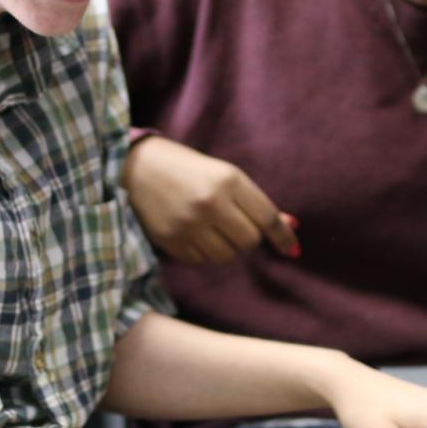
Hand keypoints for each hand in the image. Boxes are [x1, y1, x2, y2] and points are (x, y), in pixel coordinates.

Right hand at [122, 136, 298, 263]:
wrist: (135, 166)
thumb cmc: (186, 168)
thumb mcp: (223, 175)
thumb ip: (254, 202)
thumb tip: (290, 226)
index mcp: (228, 180)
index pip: (267, 217)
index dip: (283, 235)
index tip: (291, 249)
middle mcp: (210, 203)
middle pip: (249, 241)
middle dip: (246, 236)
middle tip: (232, 223)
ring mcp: (188, 224)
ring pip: (226, 255)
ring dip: (225, 246)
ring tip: (210, 227)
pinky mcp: (170, 240)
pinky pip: (201, 261)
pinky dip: (202, 252)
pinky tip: (191, 232)